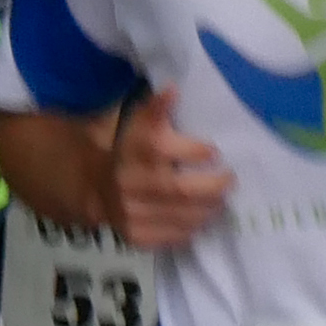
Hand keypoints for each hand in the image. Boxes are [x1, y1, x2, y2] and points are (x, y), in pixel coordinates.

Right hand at [107, 85, 231, 246]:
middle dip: (212, 186)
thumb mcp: (137, 125)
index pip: (162, 150)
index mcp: (132, 151)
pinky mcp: (135, 235)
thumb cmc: (129, 151)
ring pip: (182, 215)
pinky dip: (192, 227)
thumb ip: (155, 109)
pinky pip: (174, 236)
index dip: (194, 152)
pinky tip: (200, 216)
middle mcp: (130, 183)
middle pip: (180, 190)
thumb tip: (172, 89)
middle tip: (229, 180)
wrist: (96, 187)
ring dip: (209, 208)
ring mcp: (131, 213)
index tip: (214, 152)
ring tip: (219, 200)